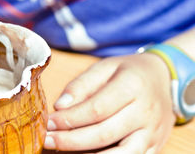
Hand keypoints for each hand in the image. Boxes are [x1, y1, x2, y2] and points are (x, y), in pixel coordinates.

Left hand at [45, 53, 175, 152]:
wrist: (164, 79)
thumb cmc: (128, 72)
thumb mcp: (105, 67)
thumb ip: (82, 84)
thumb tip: (60, 106)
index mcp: (132, 86)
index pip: (96, 109)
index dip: (69, 119)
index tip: (49, 122)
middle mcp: (145, 112)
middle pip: (103, 134)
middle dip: (70, 140)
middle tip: (47, 140)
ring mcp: (152, 133)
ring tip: (61, 150)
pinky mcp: (154, 147)